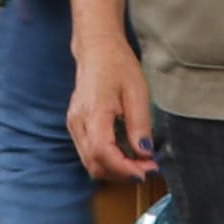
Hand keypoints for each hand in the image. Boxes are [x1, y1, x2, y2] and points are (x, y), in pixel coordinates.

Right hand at [66, 36, 156, 182]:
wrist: (97, 50)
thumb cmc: (117, 65)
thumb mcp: (137, 92)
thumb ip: (140, 125)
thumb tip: (145, 153)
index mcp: (93, 112)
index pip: (103, 153)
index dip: (125, 168)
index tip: (147, 171)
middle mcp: (78, 123)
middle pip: (95, 164)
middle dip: (122, 173)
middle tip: (148, 168)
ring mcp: (74, 126)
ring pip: (91, 163)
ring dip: (115, 170)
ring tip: (140, 163)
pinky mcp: (76, 127)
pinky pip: (89, 154)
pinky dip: (108, 161)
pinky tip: (126, 155)